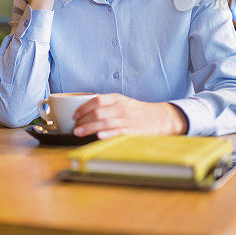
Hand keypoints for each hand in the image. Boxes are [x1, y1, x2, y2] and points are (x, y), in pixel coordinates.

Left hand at [72, 94, 188, 138]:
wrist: (161, 117)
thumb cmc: (137, 111)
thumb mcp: (123, 102)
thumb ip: (106, 104)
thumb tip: (85, 109)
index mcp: (117, 99)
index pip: (96, 100)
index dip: (83, 108)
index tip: (74, 115)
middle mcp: (121, 108)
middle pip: (98, 112)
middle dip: (83, 120)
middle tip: (74, 127)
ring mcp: (127, 119)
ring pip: (105, 122)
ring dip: (89, 128)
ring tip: (78, 133)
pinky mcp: (133, 131)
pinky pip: (118, 132)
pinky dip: (107, 134)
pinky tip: (98, 136)